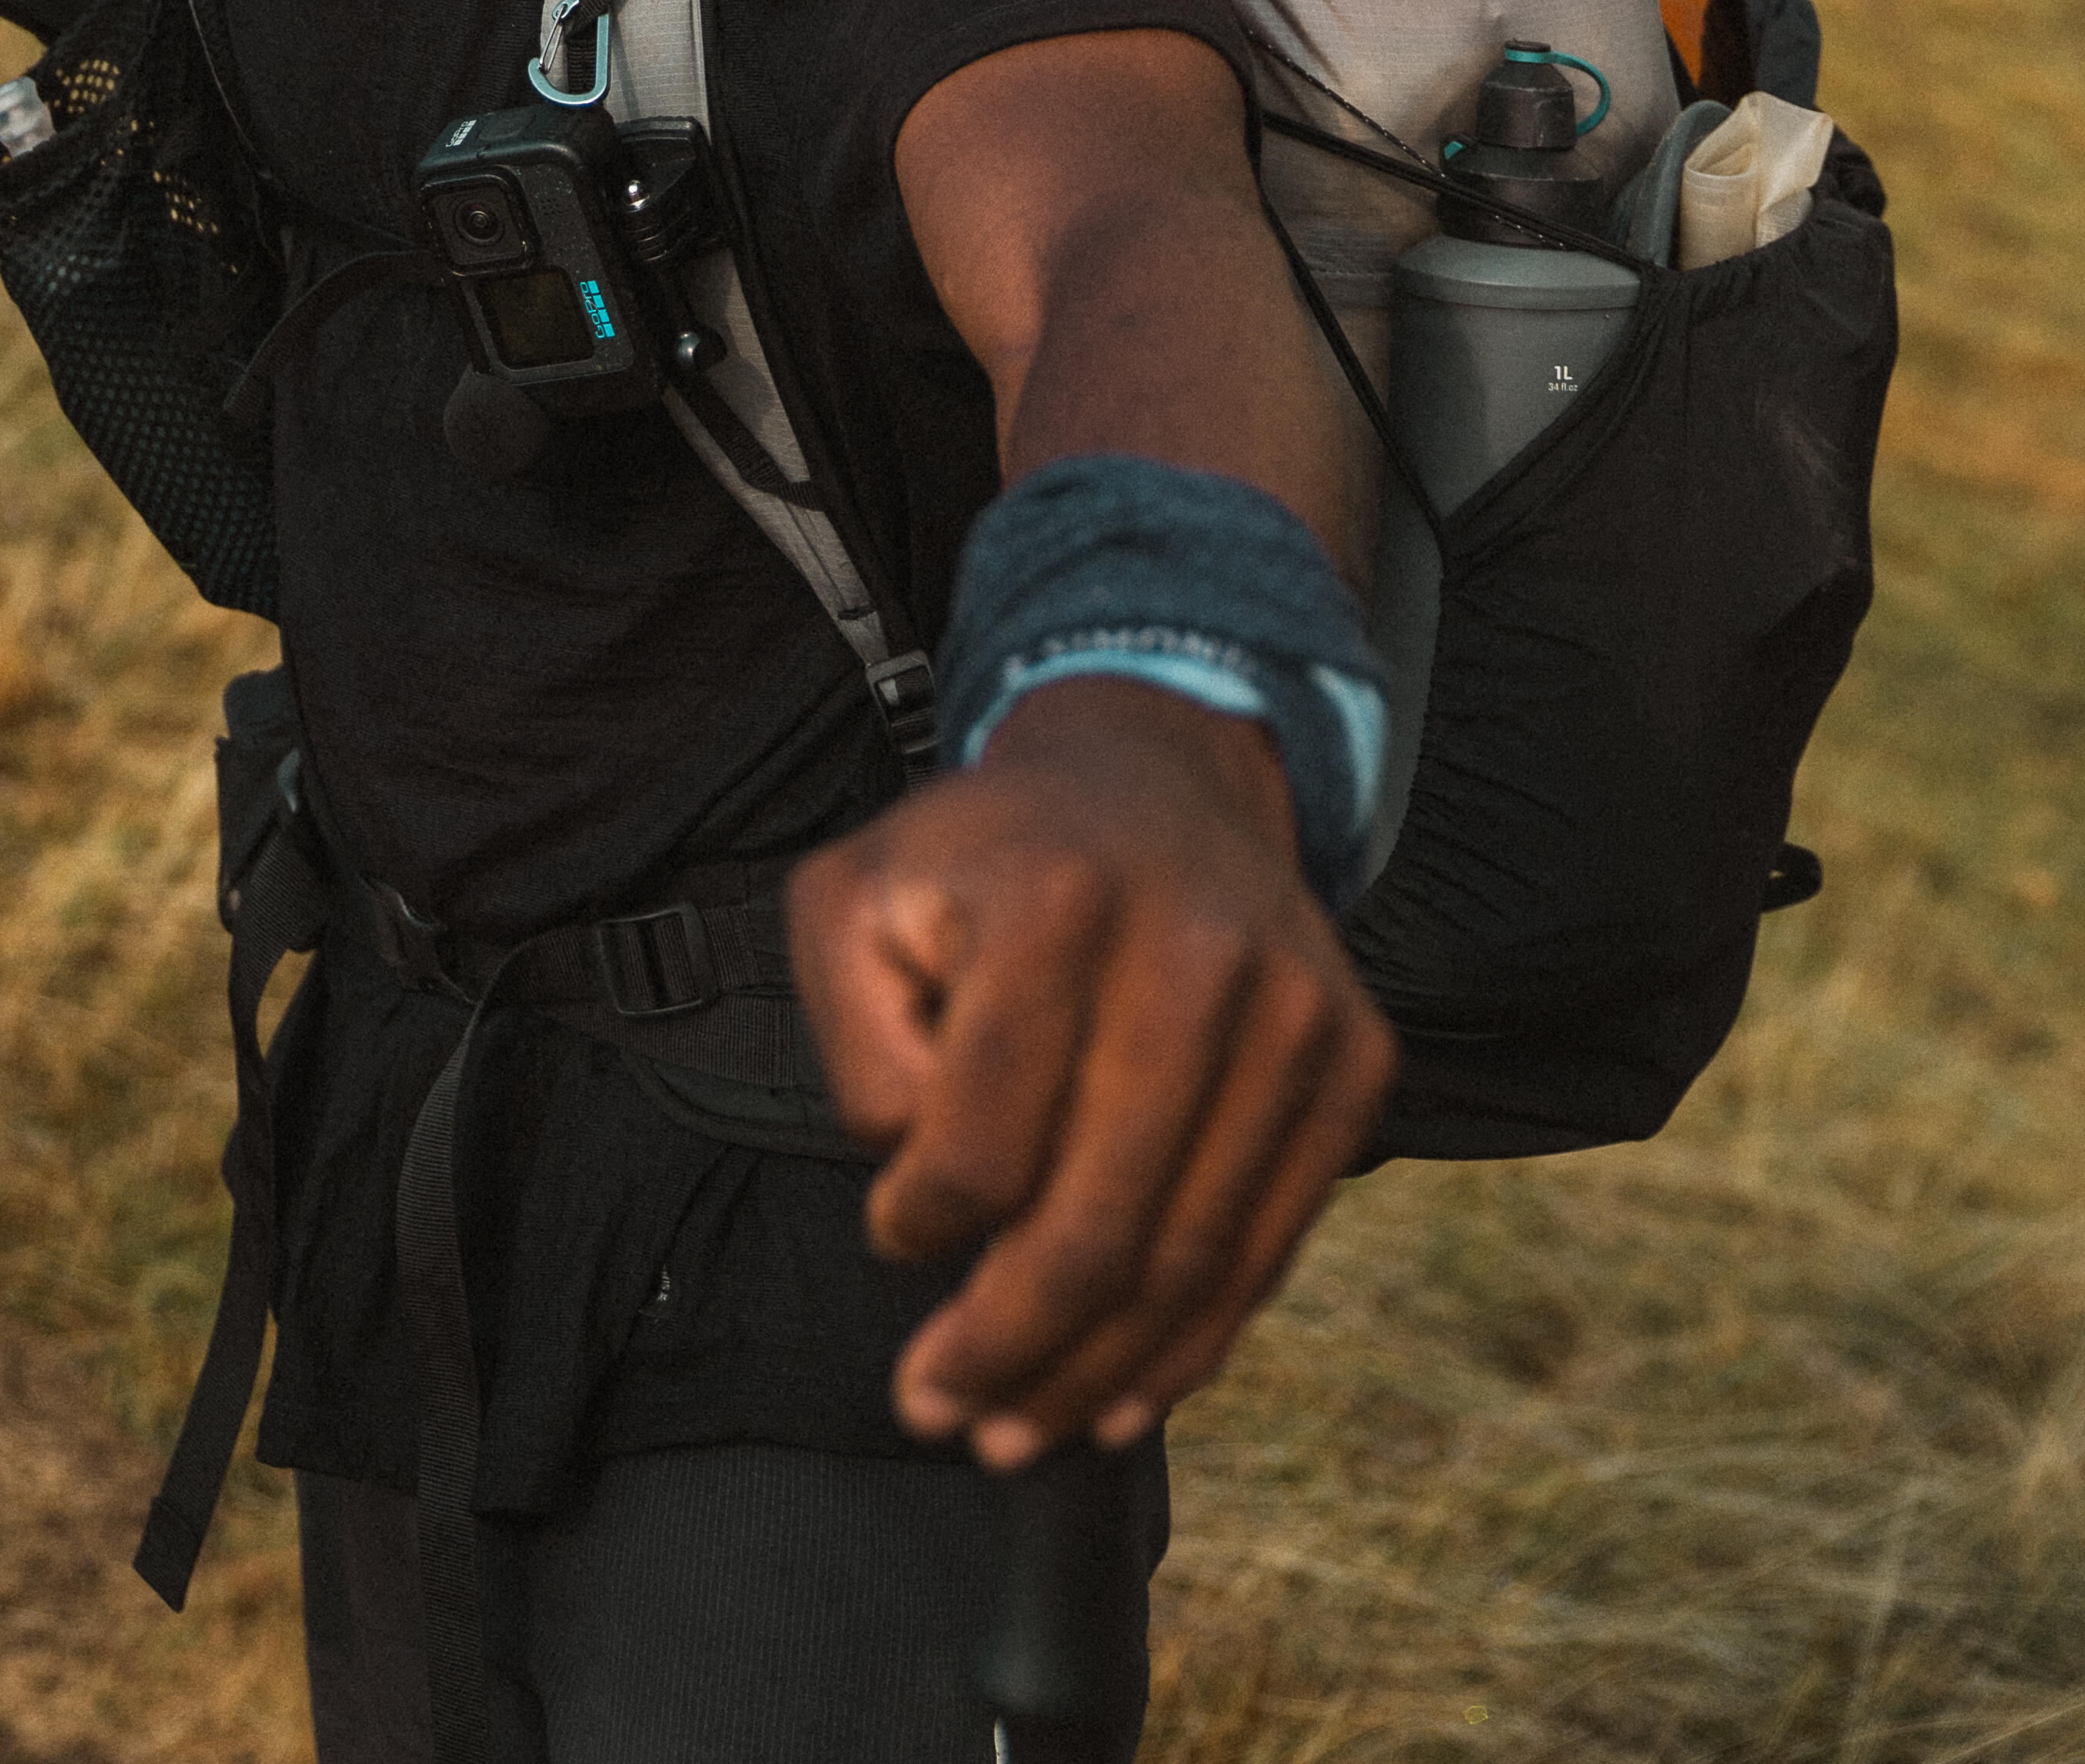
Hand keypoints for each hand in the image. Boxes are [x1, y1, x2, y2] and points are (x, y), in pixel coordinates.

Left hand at [784, 678, 1393, 1462]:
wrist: (1154, 780)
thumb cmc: (981, 864)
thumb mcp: (855, 901)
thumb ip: (852, 1039)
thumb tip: (920, 1173)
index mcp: (1055, 898)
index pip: (979, 1140)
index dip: (917, 1222)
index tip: (889, 1232)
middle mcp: (1198, 949)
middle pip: (1094, 1224)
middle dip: (1007, 1350)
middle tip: (942, 1413)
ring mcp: (1296, 1006)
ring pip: (1190, 1259)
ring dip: (1096, 1375)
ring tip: (1016, 1428)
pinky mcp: (1357, 1056)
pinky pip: (1270, 1245)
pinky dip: (1192, 1344)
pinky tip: (1120, 1393)